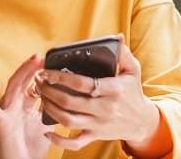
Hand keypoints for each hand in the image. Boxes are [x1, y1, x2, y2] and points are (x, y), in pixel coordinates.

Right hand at [0, 54, 51, 158]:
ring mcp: (6, 113)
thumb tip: (63, 96)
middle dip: (31, 68)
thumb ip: (50, 108)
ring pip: (11, 88)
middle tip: (41, 56)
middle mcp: (14, 107)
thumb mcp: (46, 124)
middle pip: (21, 81)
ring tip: (31, 62)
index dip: (38, 73)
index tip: (49, 62)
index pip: (31, 84)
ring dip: (21, 73)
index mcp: (25, 106)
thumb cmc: (31, 149)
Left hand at [36, 34, 160, 151]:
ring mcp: (99, 124)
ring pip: (68, 120)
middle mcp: (105, 108)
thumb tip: (118, 37)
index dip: (61, 77)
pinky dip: (59, 140)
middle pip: (70, 102)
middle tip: (38, 82)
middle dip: (49, 91)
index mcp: (113, 89)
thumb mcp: (133, 70)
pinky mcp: (95, 136)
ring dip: (50, 109)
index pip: (83, 83)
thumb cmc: (133, 92)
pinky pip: (74, 143)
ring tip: (41, 97)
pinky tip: (47, 131)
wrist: (141, 121)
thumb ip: (123, 54)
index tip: (46, 71)